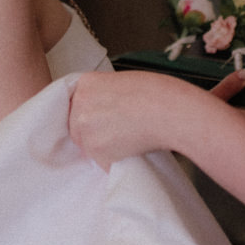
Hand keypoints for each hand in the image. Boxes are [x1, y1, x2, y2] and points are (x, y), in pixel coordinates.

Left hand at [70, 69, 244, 169]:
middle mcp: (80, 105)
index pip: (75, 104)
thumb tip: (102, 111)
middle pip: (77, 126)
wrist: (169, 111)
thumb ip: (104, 95)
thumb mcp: (123, 82)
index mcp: (86, 83)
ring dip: (104, 147)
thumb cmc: (157, 94)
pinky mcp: (96, 153)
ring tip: (129, 138)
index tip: (103, 119)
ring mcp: (85, 130)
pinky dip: (114, 160)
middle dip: (95, 131)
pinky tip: (130, 148)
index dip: (91, 114)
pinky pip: (102, 161)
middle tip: (120, 129)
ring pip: (88, 146)